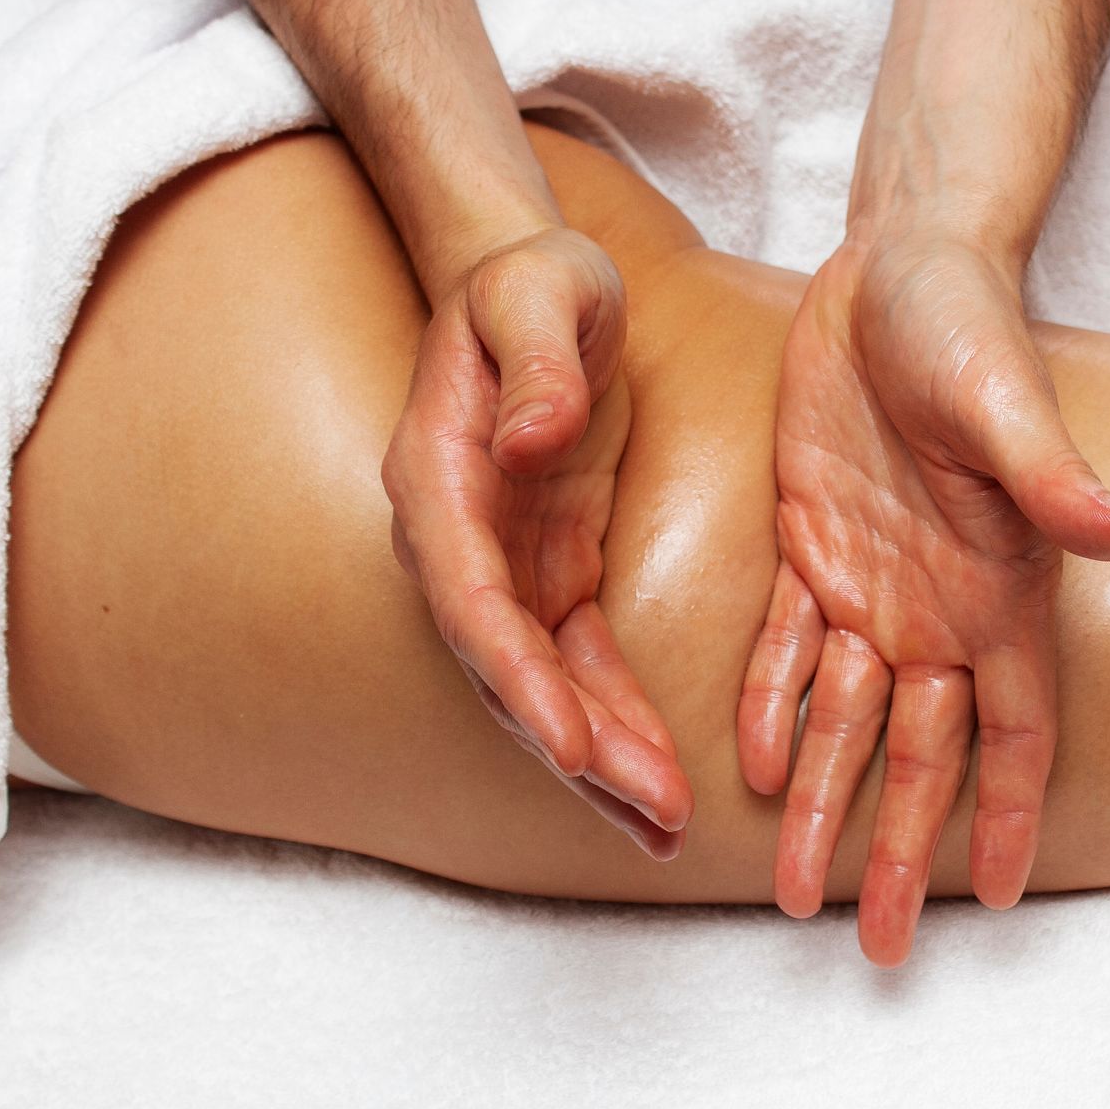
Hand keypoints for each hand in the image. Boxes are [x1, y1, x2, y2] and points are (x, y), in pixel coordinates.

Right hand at [382, 228, 692, 857]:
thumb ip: (538, 362)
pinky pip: (584, 664)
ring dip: (604, 761)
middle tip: (654, 818)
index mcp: (442, 477)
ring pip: (548, 687)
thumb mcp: (543, 291)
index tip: (574, 745)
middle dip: (579, 750)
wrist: (529, 281)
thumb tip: (529, 440)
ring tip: (667, 830)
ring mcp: (505, 564)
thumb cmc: (532, 278)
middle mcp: (460, 539)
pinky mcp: (552, 571)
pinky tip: (660, 781)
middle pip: (510, 670)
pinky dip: (619, 722)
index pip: (475, 599)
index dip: (521, 678)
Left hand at [738, 237, 1109, 964]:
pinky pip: (789, 650)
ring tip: (800, 891)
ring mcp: (873, 584)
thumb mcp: (1008, 403)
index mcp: (999, 590)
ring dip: (829, 804)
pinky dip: (776, 709)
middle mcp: (939, 608)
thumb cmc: (967, 328)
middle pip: (924, 754)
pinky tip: (760, 768)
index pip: (1014, 730)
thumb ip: (1057, 480)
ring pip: (848, 722)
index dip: (1007, 813)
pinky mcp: (812, 548)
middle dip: (904, 849)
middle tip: (881, 946)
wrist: (894, 270)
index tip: (998, 898)